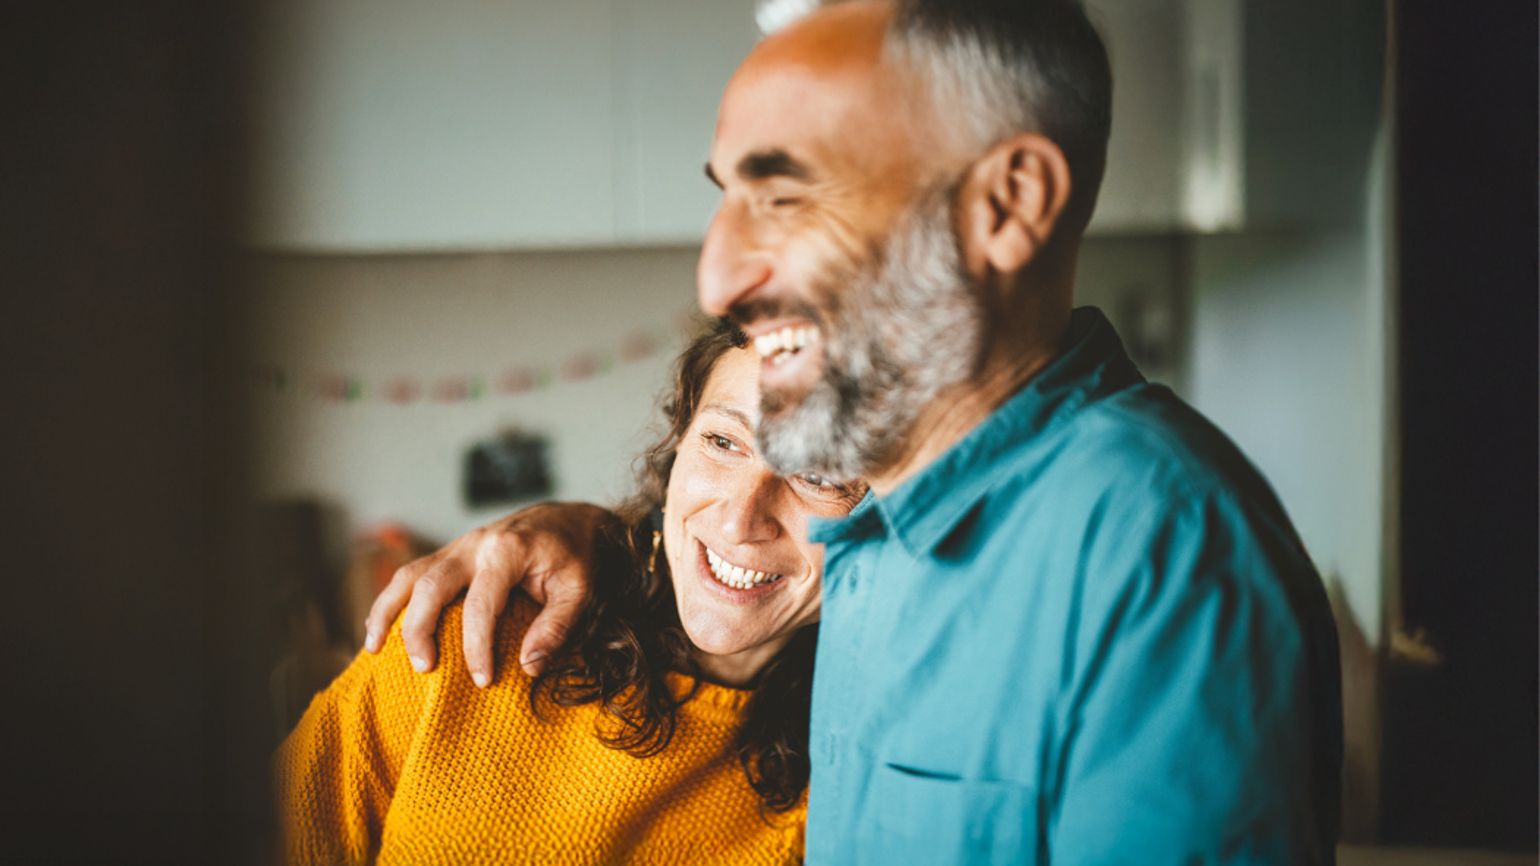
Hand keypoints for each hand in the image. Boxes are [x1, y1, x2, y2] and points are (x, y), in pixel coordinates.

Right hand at [362, 502, 614, 685]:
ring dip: (387, 610)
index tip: (482, 679)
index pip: (480, 604)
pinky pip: (413, 574)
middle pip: (431, 586)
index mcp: (507, 551)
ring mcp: (459, 546)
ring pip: (409, 574)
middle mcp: (475, 544)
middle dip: (420, 629)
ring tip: (373, 648)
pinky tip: (379, 627)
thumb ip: (556, 627)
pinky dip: (392, 600)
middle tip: (425, 668)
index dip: (476, 646)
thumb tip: (528, 667)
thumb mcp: (578, 590)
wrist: (570, 518)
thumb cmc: (576, 555)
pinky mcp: (452, 553)